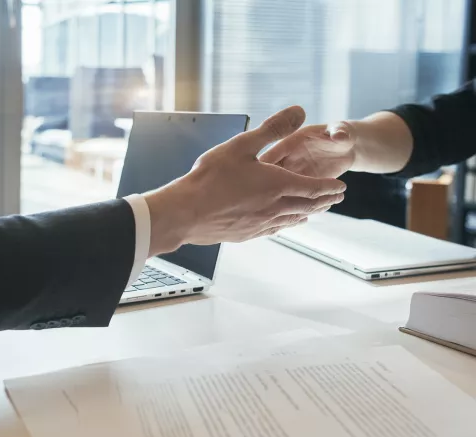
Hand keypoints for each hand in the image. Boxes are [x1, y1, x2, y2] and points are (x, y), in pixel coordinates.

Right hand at [144, 106, 346, 255]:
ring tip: (315, 210)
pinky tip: (284, 224)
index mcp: (277, 184)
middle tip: (336, 198)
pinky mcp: (247, 234)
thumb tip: (299, 111)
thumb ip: (272, 128)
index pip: (314, 187)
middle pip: (308, 206)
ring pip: (293, 220)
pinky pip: (276, 229)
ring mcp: (261, 223)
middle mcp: (274, 207)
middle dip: (325, 201)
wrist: (186, 213)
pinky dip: (288, 224)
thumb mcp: (242, 145)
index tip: (342, 187)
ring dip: (309, 213)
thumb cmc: (211, 178)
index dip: (330, 187)